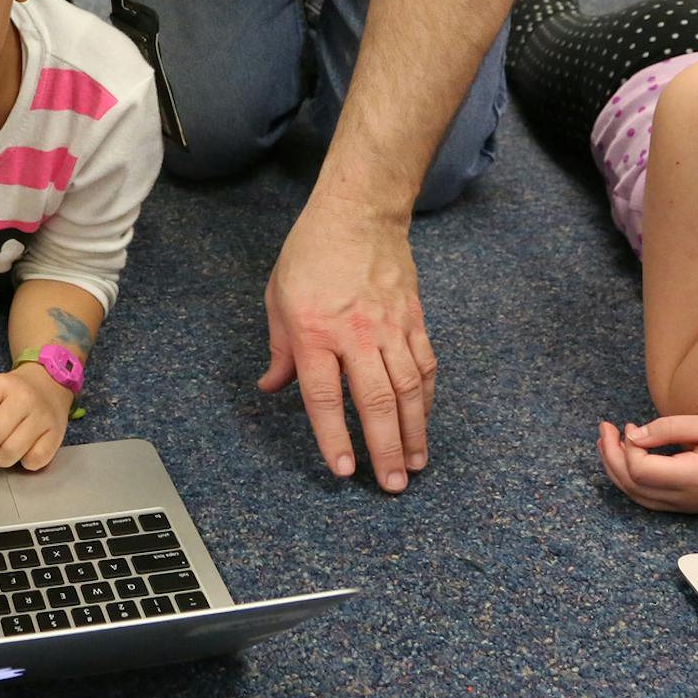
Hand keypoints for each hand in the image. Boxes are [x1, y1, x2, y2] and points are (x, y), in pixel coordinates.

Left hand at [0, 364, 74, 472]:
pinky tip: (24, 451)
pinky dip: (24, 463)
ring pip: (10, 453)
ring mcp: (42, 415)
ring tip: (2, 449)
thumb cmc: (13, 394)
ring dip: (0, 459)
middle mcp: (22, 398)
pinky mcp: (57, 433)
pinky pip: (33, 461)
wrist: (49, 382)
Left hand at [257, 210, 434, 491]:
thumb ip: (280, 349)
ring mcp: (389, 326)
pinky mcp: (414, 318)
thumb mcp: (278, 298)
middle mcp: (354, 333)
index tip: (343, 470)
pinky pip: (425, 366)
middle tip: (391, 484)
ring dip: (414, 432)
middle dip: (384, 448)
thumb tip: (271, 387)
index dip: (333, 437)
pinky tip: (424, 422)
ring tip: (414, 465)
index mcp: (313, 331)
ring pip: (408, 389)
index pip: (322, 397)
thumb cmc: (310, 254)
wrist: (358, 212)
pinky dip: (427, 399)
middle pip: (374, 400)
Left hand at [596, 416, 697, 512]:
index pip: (641, 470)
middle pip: (633, 487)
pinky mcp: (691, 506)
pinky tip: (629, 459)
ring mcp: (689, 508)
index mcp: (694, 479)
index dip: (627, 447)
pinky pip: (652, 500)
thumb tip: (633, 435)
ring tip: (608, 443)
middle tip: (604, 429)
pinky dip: (632, 481)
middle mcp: (688, 500)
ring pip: (638, 497)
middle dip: (611, 458)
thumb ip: (669, 428)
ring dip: (617, 471)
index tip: (629, 424)